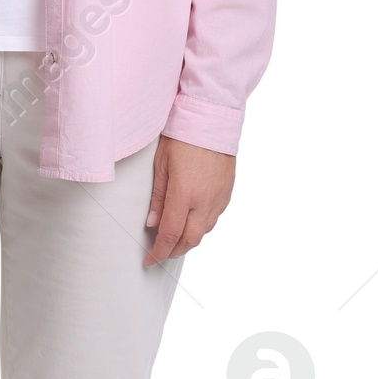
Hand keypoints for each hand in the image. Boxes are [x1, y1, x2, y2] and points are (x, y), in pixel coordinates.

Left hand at [143, 137, 234, 264]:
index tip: (150, 260)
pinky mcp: (227, 192)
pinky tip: (193, 222)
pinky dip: (202, 225)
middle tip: (162, 254)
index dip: (159, 251)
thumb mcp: (161, 165)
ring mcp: (218, 197)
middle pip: (189, 239)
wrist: (211, 119)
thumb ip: (158, 197)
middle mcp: (204, 200)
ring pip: (204, 231)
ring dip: (189, 239)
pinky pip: (214, 217)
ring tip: (175, 239)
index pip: (169, 234)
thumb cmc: (182, 137)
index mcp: (184, 194)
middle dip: (174, 251)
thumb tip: (152, 223)